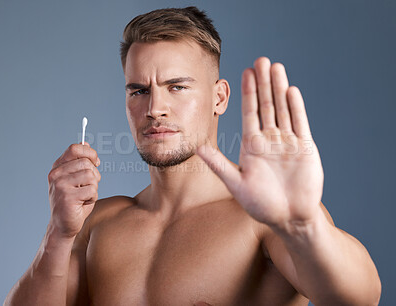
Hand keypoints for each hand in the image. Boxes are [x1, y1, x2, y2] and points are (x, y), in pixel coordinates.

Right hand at [47, 142, 100, 237]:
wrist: (63, 225)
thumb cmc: (74, 201)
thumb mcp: (77, 178)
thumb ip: (80, 162)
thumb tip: (85, 143)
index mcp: (57, 167)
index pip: (75, 149)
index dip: (90, 153)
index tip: (96, 162)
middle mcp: (56, 174)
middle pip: (87, 163)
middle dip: (94, 175)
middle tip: (89, 186)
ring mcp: (60, 185)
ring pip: (91, 176)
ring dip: (93, 188)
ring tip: (84, 196)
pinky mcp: (67, 196)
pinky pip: (92, 190)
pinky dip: (92, 197)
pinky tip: (83, 203)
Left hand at [197, 57, 323, 227]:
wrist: (289, 218)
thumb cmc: (261, 205)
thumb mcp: (236, 183)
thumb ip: (218, 164)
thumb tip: (196, 148)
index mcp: (253, 145)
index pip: (250, 112)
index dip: (248, 92)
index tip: (245, 72)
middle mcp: (270, 139)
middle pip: (266, 105)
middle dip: (263, 83)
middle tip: (261, 60)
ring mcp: (288, 142)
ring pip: (283, 109)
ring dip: (280, 88)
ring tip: (276, 67)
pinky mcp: (305, 148)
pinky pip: (300, 123)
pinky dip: (296, 107)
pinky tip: (291, 91)